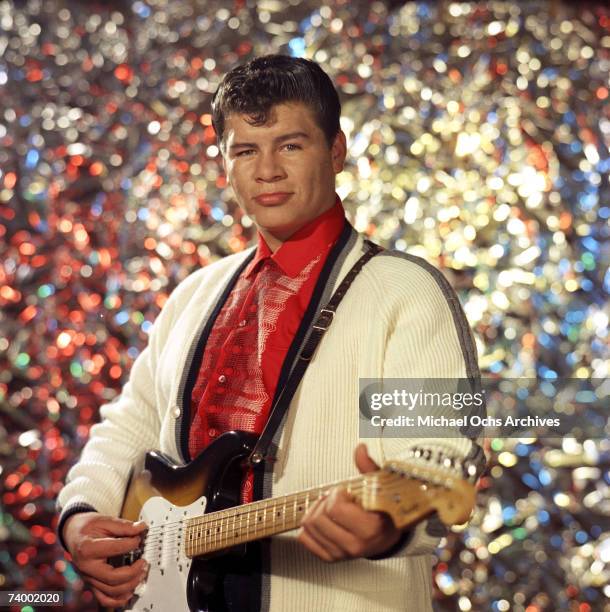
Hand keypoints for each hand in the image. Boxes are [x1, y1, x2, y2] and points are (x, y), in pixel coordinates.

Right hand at [63, 512, 148, 606]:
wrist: (73, 534)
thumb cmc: (87, 527)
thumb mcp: (104, 520)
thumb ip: (124, 526)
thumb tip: (141, 528)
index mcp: (88, 549)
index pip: (115, 549)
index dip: (132, 543)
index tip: (140, 537)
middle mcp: (86, 567)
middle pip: (113, 578)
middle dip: (133, 571)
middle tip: (144, 561)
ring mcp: (88, 578)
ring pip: (111, 591)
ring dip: (130, 585)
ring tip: (141, 573)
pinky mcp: (92, 584)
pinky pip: (104, 599)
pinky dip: (118, 599)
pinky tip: (130, 591)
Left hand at [297, 443, 401, 561]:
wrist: (387, 535)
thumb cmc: (383, 510)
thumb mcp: (379, 486)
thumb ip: (368, 467)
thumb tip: (360, 449)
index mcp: (370, 528)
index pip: (336, 508)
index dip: (337, 494)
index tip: (346, 492)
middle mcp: (355, 545)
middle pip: (319, 517)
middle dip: (325, 501)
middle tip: (337, 499)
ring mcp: (342, 553)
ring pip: (309, 527)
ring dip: (317, 512)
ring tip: (331, 508)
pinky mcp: (330, 557)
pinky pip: (305, 539)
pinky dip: (310, 527)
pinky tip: (323, 520)